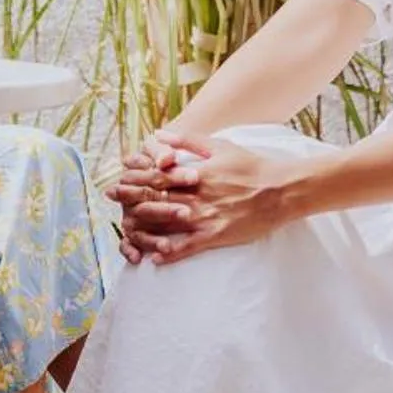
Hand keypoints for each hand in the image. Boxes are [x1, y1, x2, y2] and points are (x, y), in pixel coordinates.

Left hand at [112, 132, 299, 265]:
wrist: (281, 190)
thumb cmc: (251, 166)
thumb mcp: (219, 146)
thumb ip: (188, 141)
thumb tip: (160, 135)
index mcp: (196, 172)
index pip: (158, 173)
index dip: (135, 175)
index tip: (119, 175)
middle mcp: (197, 194)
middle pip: (156, 196)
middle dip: (131, 196)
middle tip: (111, 198)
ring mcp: (206, 216)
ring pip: (167, 221)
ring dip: (144, 225)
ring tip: (125, 227)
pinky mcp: (217, 234)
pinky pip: (190, 246)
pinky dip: (172, 252)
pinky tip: (156, 257)